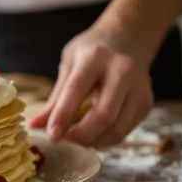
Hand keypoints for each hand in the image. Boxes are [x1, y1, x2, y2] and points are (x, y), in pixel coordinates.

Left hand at [29, 25, 153, 146]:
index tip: (52, 136)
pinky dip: (105, 139)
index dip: (63, 116)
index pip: (76, 91)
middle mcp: (122, 71)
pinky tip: (93, 135)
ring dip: (93, 141)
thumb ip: (56, 97)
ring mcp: (139, 88)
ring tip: (76, 139)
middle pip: (103, 115)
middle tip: (64, 142)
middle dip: (81, 136)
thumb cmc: (92, 52)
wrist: (128, 38)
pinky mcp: (146, 103)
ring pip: (116, 128)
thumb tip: (35, 126)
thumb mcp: (69, 64)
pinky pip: (124, 131)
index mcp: (96, 57)